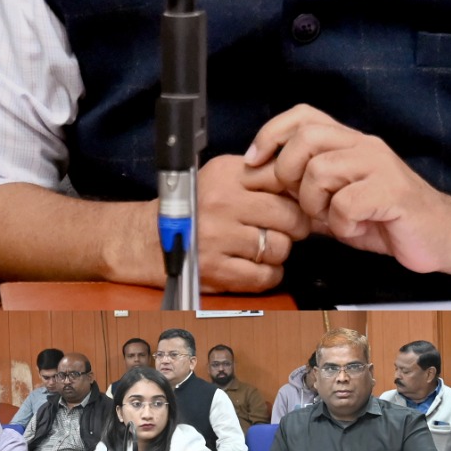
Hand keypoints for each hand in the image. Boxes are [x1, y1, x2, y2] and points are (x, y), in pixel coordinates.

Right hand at [196, 153, 310, 293]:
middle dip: (295, 225)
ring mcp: (217, 238)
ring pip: (280, 247)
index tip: (297, 200)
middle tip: (288, 228)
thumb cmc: (193, 207)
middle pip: (288, 216)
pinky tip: (256, 265)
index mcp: (226, 174)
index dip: (296, 192)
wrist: (148, 239)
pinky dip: (268, 274)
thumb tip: (302, 185)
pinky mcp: (216, 270)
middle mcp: (221, 203)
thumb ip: (259, 175)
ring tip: (263, 246)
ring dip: (278, 250)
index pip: (281, 178)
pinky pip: (266, 276)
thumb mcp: (222, 176)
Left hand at [244, 106, 450, 277]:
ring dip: (314, 203)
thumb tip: (261, 184)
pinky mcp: (392, 190)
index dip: (271, 133)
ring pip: (320, 170)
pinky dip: (342, 224)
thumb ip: (305, 192)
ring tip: (333, 218)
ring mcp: (379, 165)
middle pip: (306, 137)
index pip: (304, 116)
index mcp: (350, 143)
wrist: (441, 236)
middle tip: (300, 202)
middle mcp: (364, 145)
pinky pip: (345, 203)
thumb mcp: (337, 205)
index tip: (254, 162)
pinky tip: (357, 227)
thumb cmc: (387, 219)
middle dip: (288, 172)